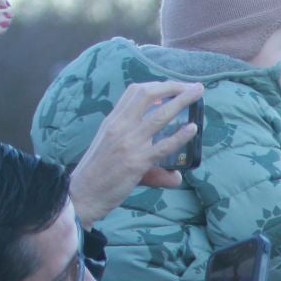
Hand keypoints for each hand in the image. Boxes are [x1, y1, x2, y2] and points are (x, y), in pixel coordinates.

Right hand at [68, 81, 204, 226]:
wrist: (82, 194)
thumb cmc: (98, 174)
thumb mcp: (114, 152)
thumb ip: (144, 155)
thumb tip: (176, 175)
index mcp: (112, 120)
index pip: (135, 92)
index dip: (158, 86)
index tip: (174, 88)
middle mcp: (120, 126)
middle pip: (148, 95)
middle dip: (173, 87)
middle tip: (194, 87)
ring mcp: (129, 143)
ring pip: (159, 117)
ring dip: (182, 102)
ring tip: (198, 94)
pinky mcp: (137, 163)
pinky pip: (163, 147)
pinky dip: (180, 136)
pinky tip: (193, 128)